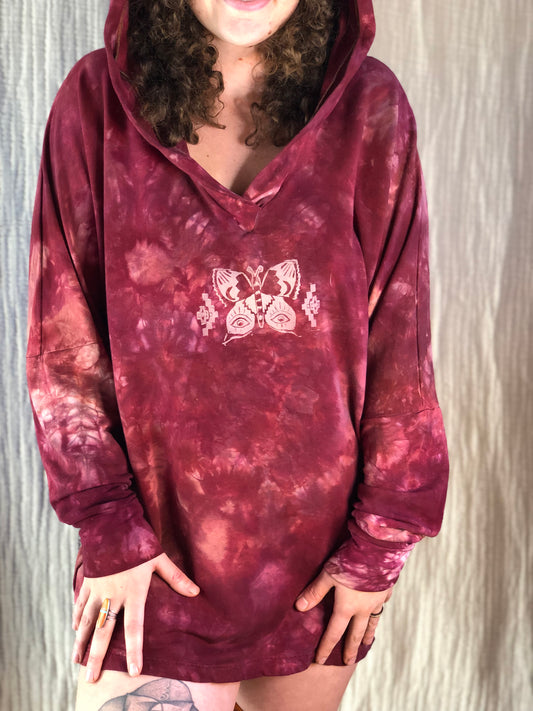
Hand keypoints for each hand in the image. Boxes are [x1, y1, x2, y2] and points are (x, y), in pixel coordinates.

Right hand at [71, 553, 199, 682]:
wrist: (110, 522)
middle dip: (96, 656)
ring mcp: (98, 588)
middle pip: (103, 632)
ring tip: (77, 661)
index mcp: (133, 592)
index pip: (134, 628)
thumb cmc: (137, 540)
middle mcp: (113, 595)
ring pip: (87, 621)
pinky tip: (74, 630)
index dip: (134, 650)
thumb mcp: (159, 558)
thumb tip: (196, 592)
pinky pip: (81, 603)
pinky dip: (77, 617)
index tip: (133, 670)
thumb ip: (176, 578)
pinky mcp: (88, 580)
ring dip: (82, 642)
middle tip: (90, 678)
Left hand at [295, 569, 391, 664]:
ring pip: (372, 623)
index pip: (334, 632)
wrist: (378, 550)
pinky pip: (382, 606)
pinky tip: (378, 611)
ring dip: (367, 635)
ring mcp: (377, 601)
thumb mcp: (328, 575)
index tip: (320, 660)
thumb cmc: (350, 561)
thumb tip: (299, 608)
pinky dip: (378, 612)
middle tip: (348, 662)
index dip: (326, 647)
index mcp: (347, 607)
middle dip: (350, 649)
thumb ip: (315, 592)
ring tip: (366, 644)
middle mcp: (363, 609)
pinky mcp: (386, 590)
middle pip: (356, 633)